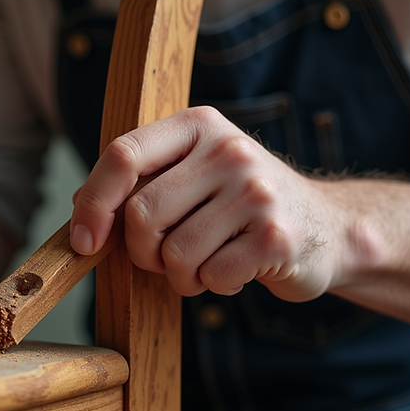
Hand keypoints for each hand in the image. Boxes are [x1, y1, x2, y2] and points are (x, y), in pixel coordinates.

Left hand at [70, 106, 339, 302]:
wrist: (329, 227)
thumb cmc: (238, 205)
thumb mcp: (191, 175)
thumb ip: (140, 184)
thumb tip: (80, 210)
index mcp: (197, 125)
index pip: (123, 154)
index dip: (93, 202)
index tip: (84, 241)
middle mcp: (229, 149)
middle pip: (142, 213)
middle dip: (142, 251)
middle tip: (165, 257)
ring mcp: (257, 191)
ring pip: (174, 253)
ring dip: (179, 275)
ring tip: (205, 264)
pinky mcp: (277, 237)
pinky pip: (211, 276)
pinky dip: (213, 285)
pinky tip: (235, 270)